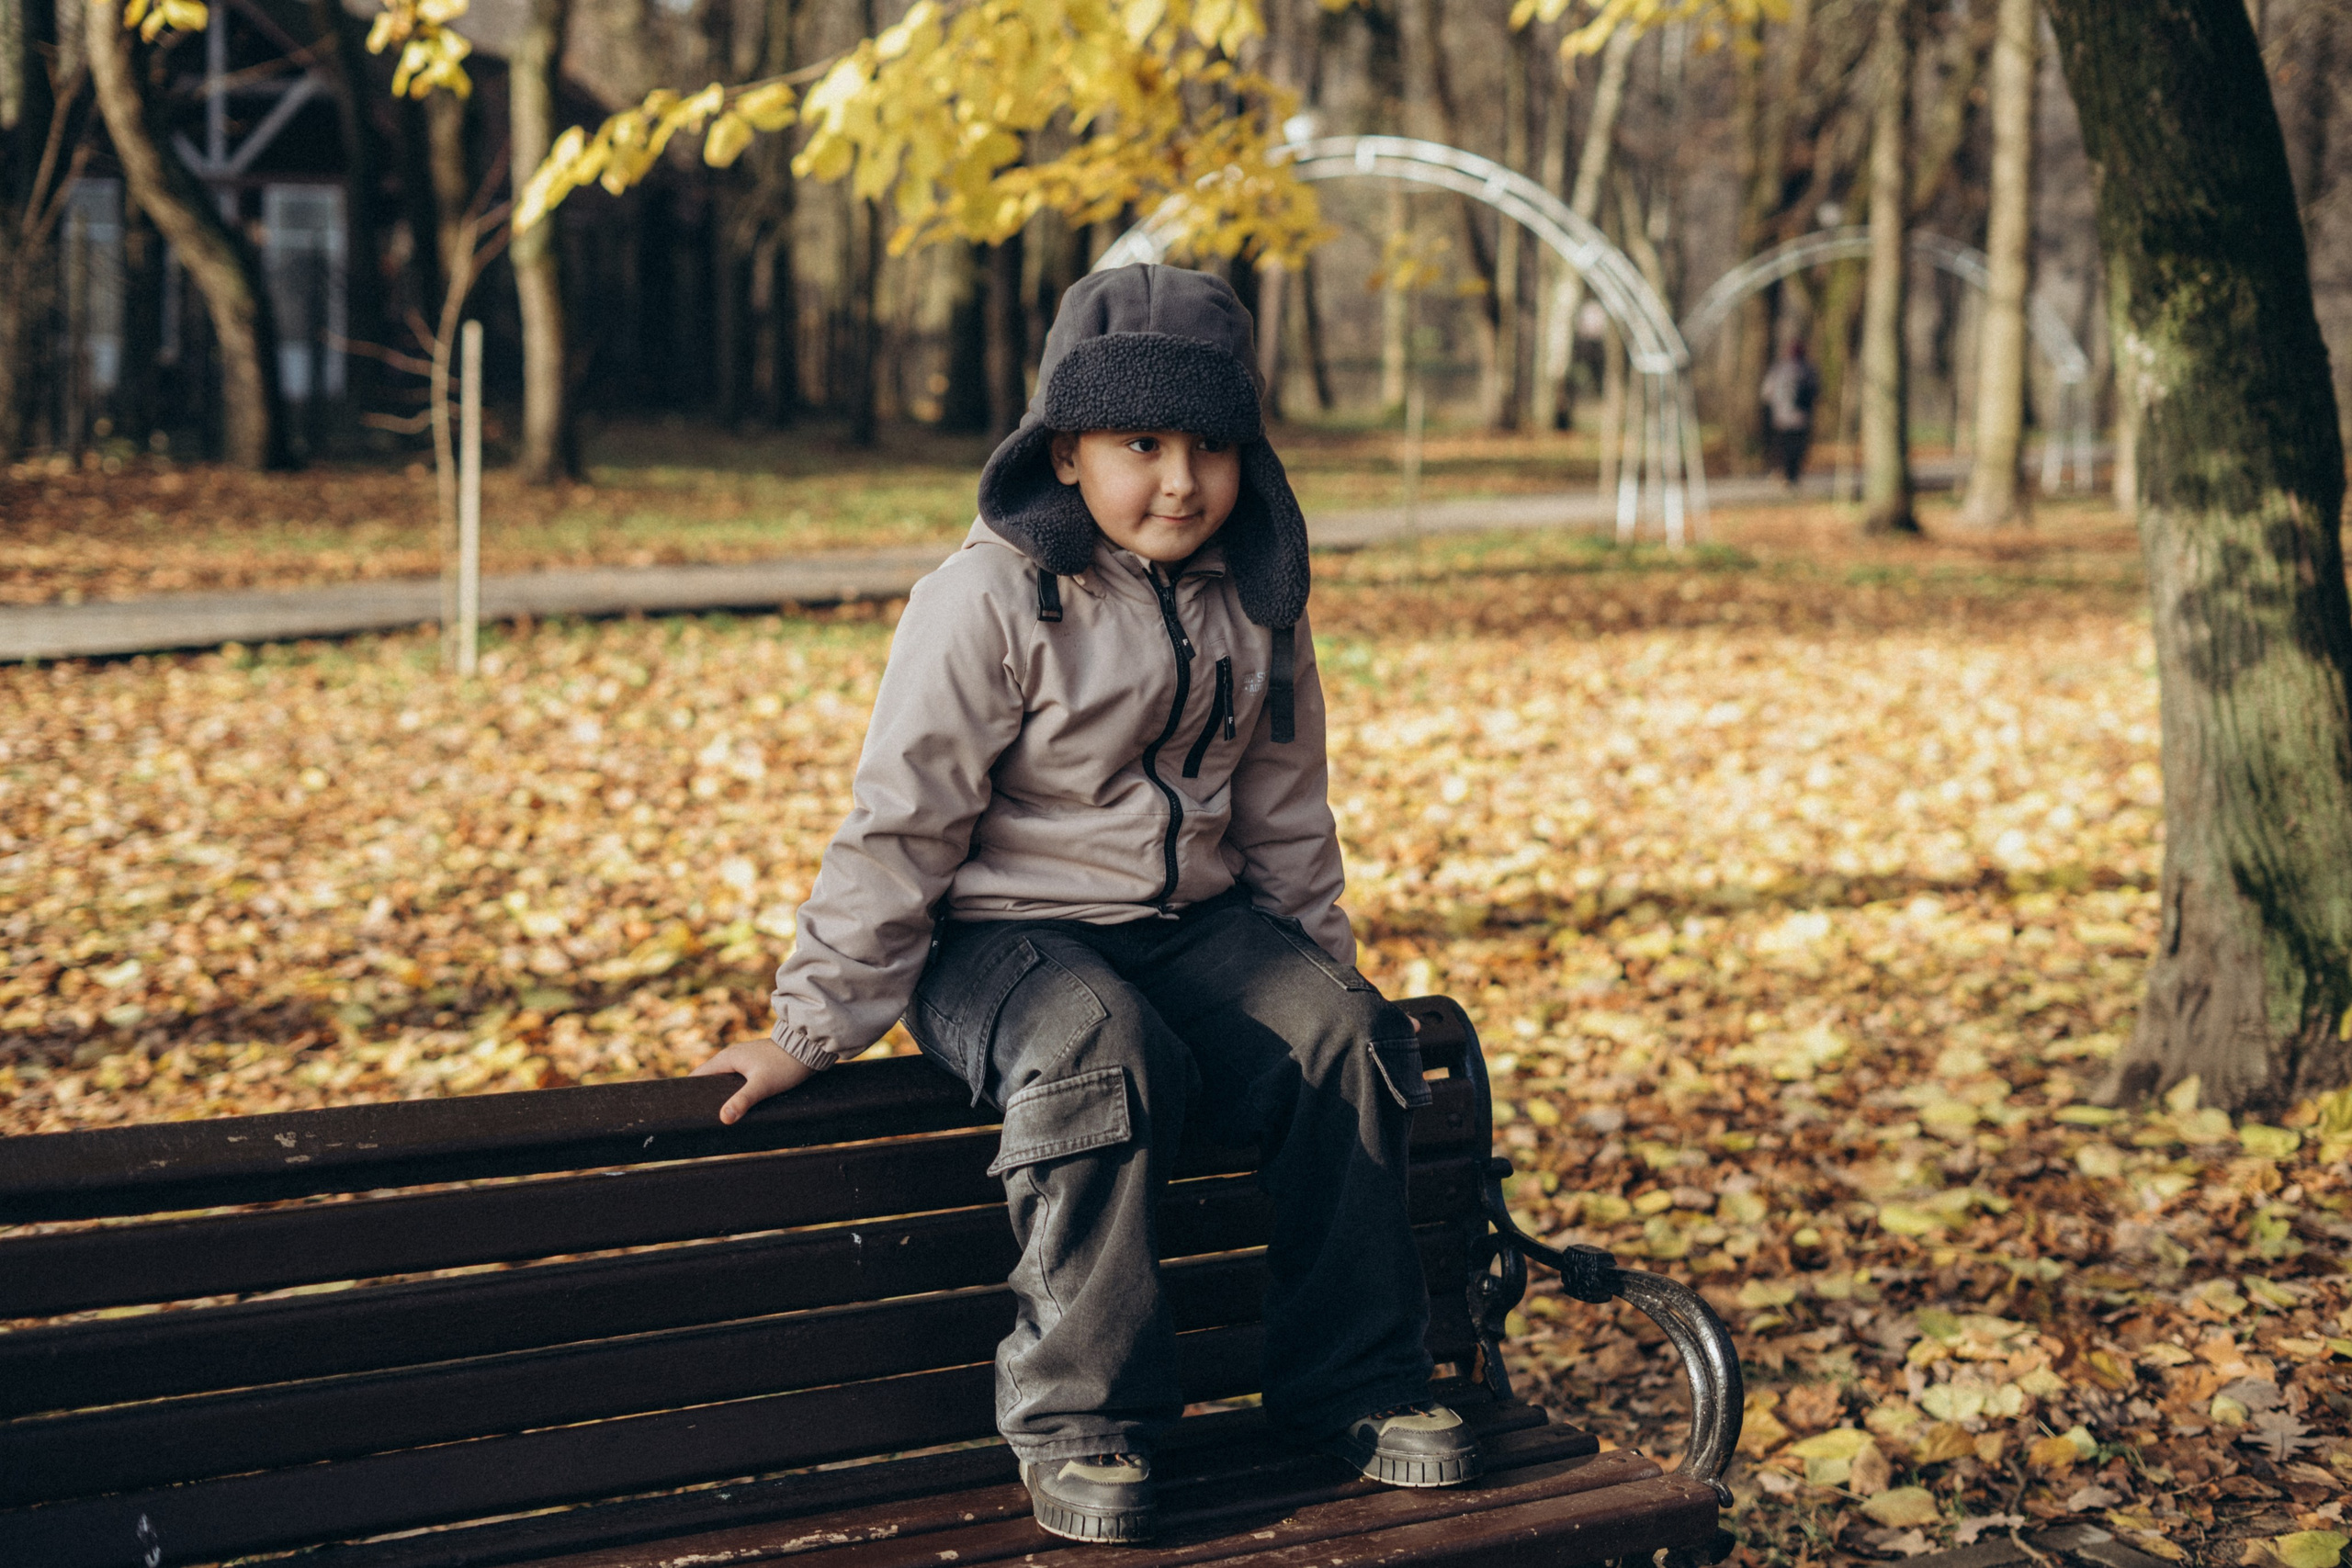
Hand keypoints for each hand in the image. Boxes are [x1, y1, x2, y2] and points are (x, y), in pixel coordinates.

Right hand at [691, 1039, 819, 1123]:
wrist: (809, 1048)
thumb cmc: (785, 1064)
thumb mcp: (762, 1085)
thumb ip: (742, 1100)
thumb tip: (723, 1118)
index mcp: (727, 1058)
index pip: (698, 1076)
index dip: (690, 1093)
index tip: (685, 1110)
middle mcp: (732, 1056)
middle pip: (710, 1080)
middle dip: (706, 1097)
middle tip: (703, 1119)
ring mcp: (743, 1060)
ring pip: (725, 1080)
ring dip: (722, 1095)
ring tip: (719, 1115)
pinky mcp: (755, 1064)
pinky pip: (737, 1080)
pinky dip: (734, 1092)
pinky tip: (739, 1105)